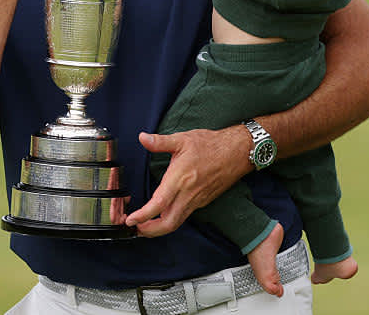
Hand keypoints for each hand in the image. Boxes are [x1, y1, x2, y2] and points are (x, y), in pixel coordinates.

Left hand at [126, 127, 249, 236]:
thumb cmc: (211, 144)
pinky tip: (164, 214)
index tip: (130, 219)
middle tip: (135, 227)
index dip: (143, 216)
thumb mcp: (183, 139)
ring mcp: (197, 200)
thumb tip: (142, 138)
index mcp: (179, 179)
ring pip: (176, 222)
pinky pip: (184, 215)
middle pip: (167, 224)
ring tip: (145, 224)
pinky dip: (171, 220)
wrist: (237, 151)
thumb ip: (160, 142)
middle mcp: (188, 194)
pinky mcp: (203, 201)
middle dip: (149, 231)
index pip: (158, 205)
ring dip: (159, 228)